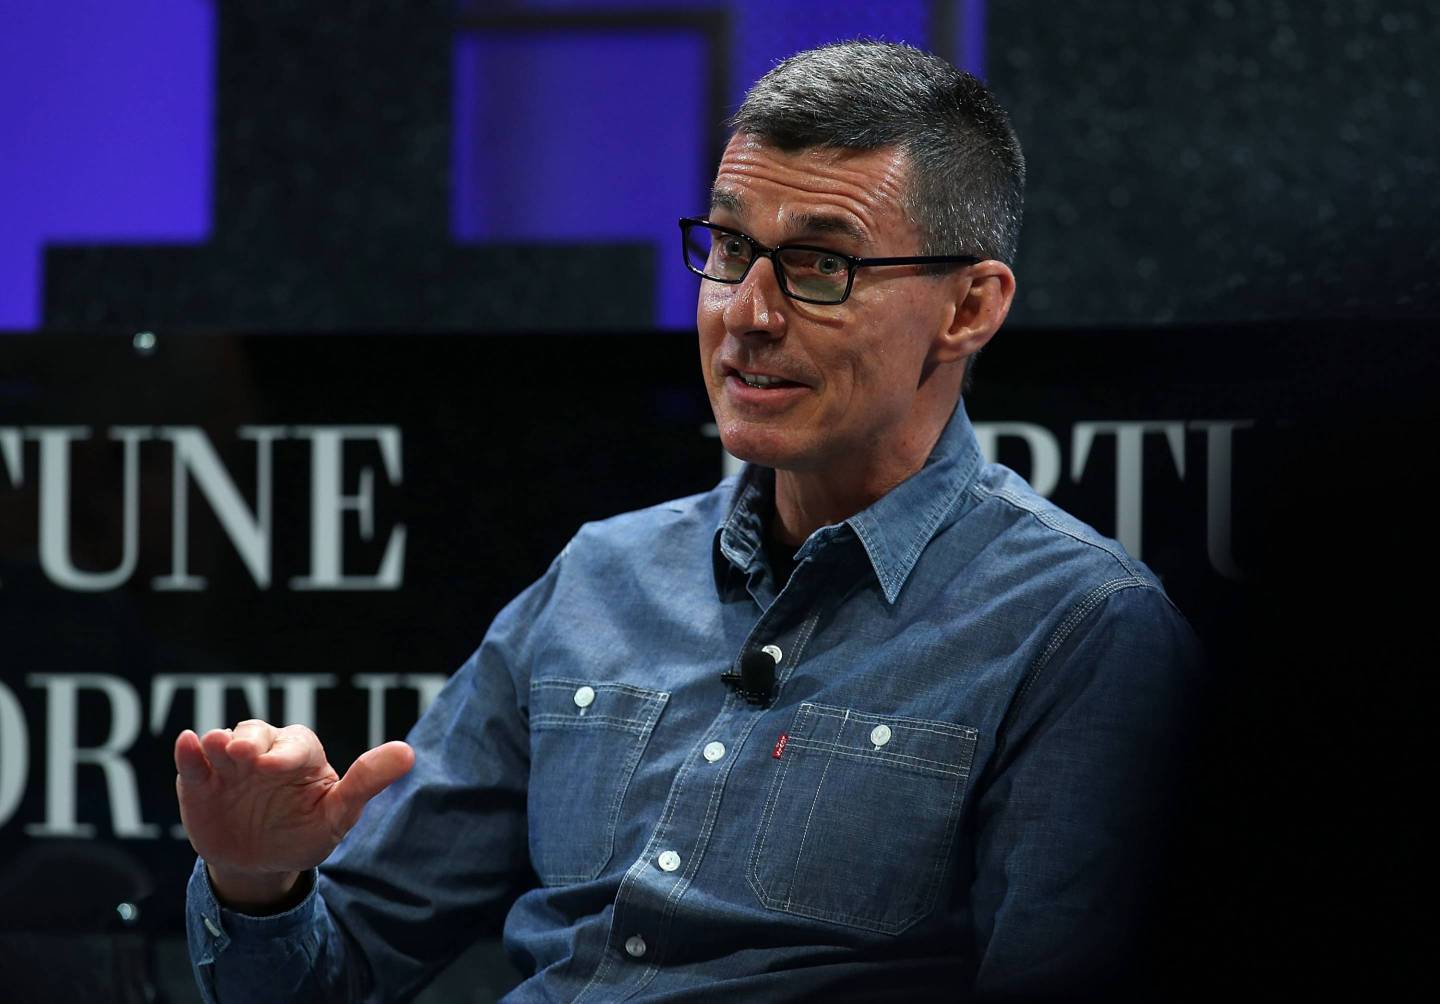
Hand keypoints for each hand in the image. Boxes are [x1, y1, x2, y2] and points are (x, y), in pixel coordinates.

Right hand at [174, 721, 413, 908]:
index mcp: (300, 756)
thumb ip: (366, 783)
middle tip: (245, 755)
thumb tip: (408, 752)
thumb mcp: (338, 815)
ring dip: (219, 743)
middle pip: (257, 734)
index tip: (277, 767)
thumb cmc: (305, 834)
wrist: (260, 865)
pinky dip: (188, 752)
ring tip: (217, 746)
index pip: (296, 744)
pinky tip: (188, 743)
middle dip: (251, 742)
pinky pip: (192, 762)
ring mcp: (229, 766)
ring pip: (223, 742)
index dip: (287, 752)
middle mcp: (264, 753)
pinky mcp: (200, 782)